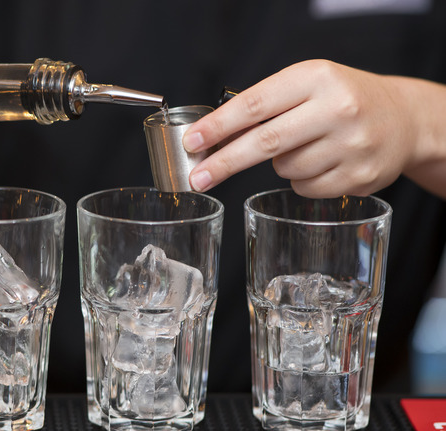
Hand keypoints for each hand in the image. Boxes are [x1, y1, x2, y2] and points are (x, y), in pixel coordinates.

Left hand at [182, 59, 445, 198]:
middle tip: (197, 177)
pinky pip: (305, 188)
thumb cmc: (341, 98)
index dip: (218, 126)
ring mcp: (352, 144)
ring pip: (285, 169)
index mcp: (316, 78)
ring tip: (304, 146)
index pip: (255, 105)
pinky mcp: (360, 176)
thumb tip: (210, 138)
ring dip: (279, 164)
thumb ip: (263, 106)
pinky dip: (302, 180)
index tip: (192, 142)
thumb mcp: (306, 85)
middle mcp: (337, 108)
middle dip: (224, 163)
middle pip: (265, 143)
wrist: (403, 118)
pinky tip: (321, 162)